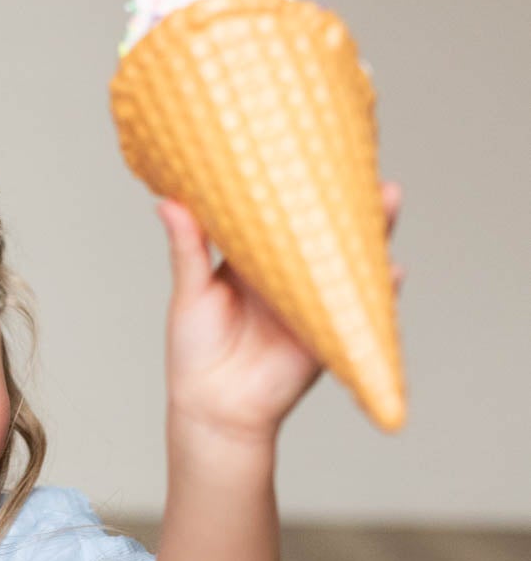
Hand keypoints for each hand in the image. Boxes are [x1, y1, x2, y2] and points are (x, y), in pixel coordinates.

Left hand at [157, 180, 405, 445]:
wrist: (213, 409)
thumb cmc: (195, 352)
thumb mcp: (190, 294)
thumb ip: (188, 251)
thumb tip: (169, 202)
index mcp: (253, 260)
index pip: (281, 215)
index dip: (299, 187)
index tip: (314, 151)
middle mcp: (288, 276)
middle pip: (325, 232)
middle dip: (350, 204)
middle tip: (367, 171)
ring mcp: (311, 303)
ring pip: (348, 263)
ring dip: (374, 235)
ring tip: (388, 201)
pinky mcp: (327, 332)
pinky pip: (358, 310)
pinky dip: (379, 293)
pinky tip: (392, 271)